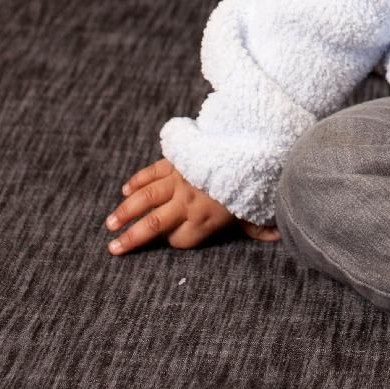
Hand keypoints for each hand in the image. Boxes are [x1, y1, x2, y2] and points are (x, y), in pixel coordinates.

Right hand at [104, 157, 281, 253]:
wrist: (250, 141)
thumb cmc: (256, 179)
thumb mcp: (260, 207)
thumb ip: (261, 225)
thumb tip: (279, 237)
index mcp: (206, 219)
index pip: (179, 240)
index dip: (173, 242)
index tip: (168, 242)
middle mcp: (187, 202)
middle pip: (153, 224)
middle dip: (131, 237)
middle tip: (112, 247)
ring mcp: (179, 179)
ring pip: (145, 198)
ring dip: (125, 211)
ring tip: (110, 224)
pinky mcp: (177, 160)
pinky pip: (152, 172)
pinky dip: (137, 180)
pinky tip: (125, 189)